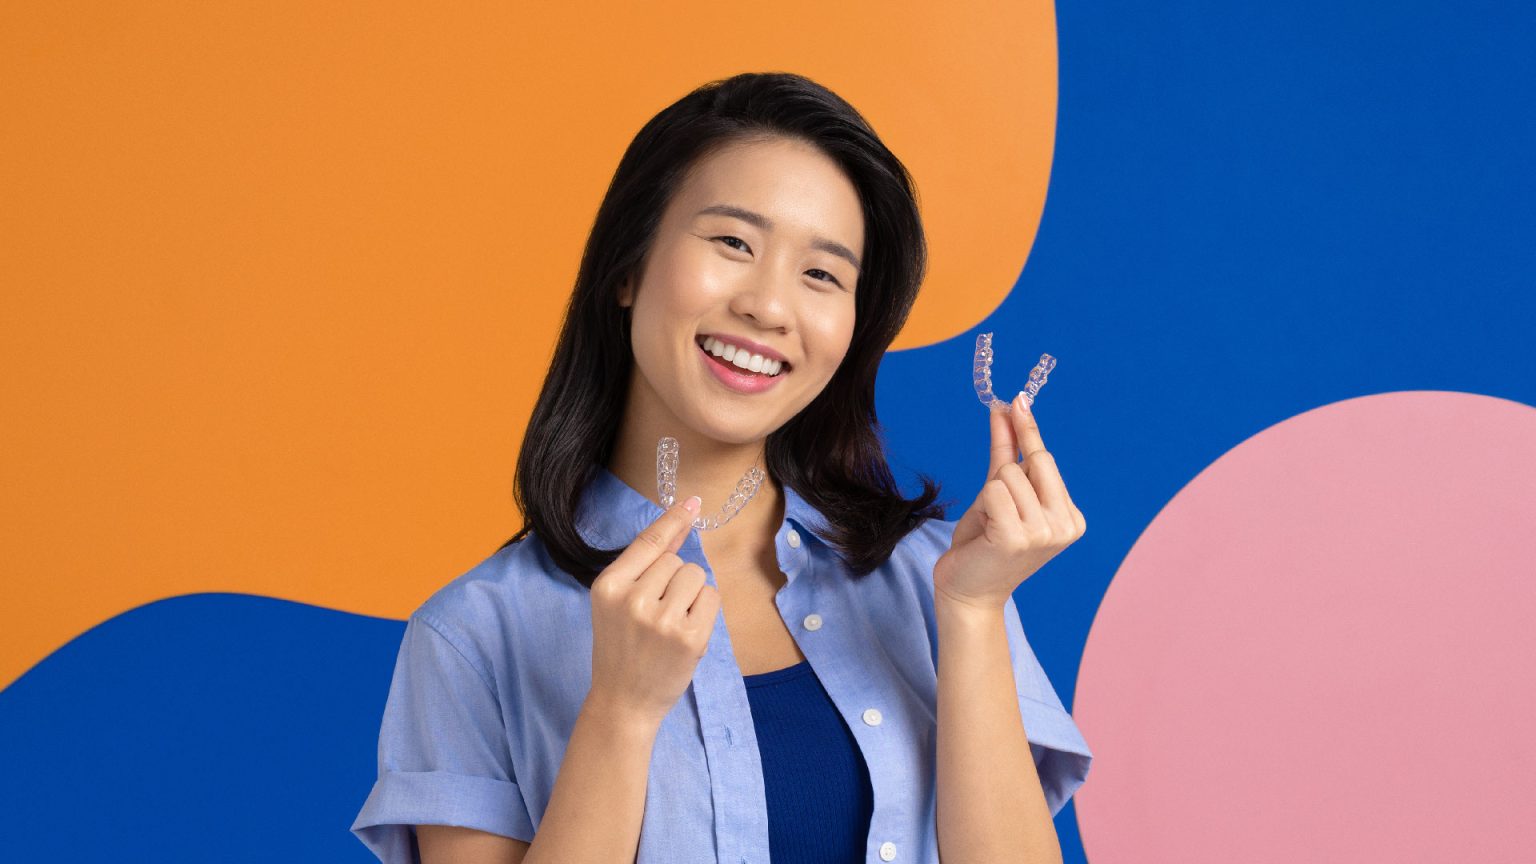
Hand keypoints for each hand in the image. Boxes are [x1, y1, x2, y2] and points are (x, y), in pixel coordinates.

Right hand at [588, 497, 721, 726]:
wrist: (622, 702)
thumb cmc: (620, 648)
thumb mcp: (616, 603)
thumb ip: (645, 564)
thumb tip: (681, 520)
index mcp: (608, 586)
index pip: (648, 542)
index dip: (672, 520)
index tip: (692, 502)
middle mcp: (633, 599)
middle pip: (676, 560)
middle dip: (674, 581)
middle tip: (655, 615)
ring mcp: (662, 619)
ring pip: (695, 575)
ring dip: (691, 594)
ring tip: (669, 624)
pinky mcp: (689, 637)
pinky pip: (711, 598)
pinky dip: (704, 611)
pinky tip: (685, 633)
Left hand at [933, 392, 1086, 612]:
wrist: (968, 590)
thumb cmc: (985, 543)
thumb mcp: (998, 493)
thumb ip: (1006, 452)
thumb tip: (1008, 409)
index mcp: (1070, 516)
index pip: (1045, 460)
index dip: (1027, 431)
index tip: (1018, 399)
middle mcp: (1065, 525)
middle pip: (1031, 462)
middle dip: (1005, 472)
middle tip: (995, 505)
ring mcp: (1045, 533)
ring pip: (1007, 475)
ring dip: (989, 495)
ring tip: (991, 526)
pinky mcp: (1018, 538)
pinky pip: (993, 490)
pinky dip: (983, 504)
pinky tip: (987, 531)